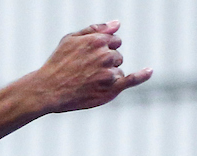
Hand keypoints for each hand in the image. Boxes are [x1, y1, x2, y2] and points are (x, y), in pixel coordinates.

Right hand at [31, 21, 150, 112]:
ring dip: (108, 75)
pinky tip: (149, 71)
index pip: (114, 41)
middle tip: (85, 72)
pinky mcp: (110, 90)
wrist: (48, 90)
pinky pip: (130, 80)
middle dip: (106, 62)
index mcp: (98, 40)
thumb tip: (117, 23)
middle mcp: (105, 55)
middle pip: (117, 56)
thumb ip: (95, 29)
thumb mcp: (70, 39)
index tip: (91, 58)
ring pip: (118, 70)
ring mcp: (108, 73)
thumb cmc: (57, 64)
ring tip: (88, 82)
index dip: (103, 49)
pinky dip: (141, 76)